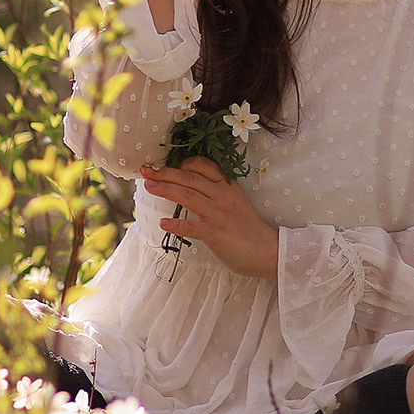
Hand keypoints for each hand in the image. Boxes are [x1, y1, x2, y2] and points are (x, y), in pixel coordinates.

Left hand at [140, 155, 277, 281]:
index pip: (203, 166)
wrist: (267, 250)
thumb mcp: (236, 202)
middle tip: (146, 171)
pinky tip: (163, 224)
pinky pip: (191, 226)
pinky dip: (176, 225)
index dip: (182, 163)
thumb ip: (217, 193)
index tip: (165, 164)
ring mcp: (217, 213)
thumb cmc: (248, 229)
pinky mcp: (214, 232)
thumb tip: (192, 189)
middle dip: (165, 173)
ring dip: (165, 189)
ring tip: (149, 186)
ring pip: (187, 195)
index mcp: (227, 187)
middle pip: (189, 178)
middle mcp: (221, 196)